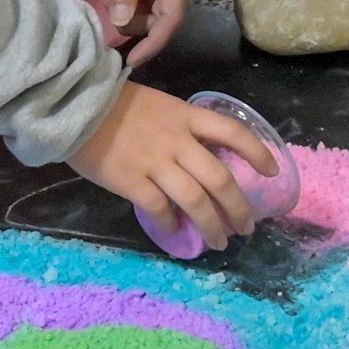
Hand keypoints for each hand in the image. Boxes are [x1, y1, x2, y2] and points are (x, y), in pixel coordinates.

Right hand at [70, 81, 277, 249]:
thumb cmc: (118, 106)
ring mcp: (154, 162)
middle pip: (219, 178)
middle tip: (246, 227)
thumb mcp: (161, 106)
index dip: (257, 152)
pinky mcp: (131, 181)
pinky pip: (160, 209)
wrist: (76, 106)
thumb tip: (203, 160)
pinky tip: (177, 233)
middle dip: (238, 207)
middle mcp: (177, 141)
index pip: (233, 132)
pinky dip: (172, 224)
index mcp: (187, 116)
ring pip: (195, 200)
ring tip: (220, 241)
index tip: (273, 170)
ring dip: (212, 225)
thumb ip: (183, 129)